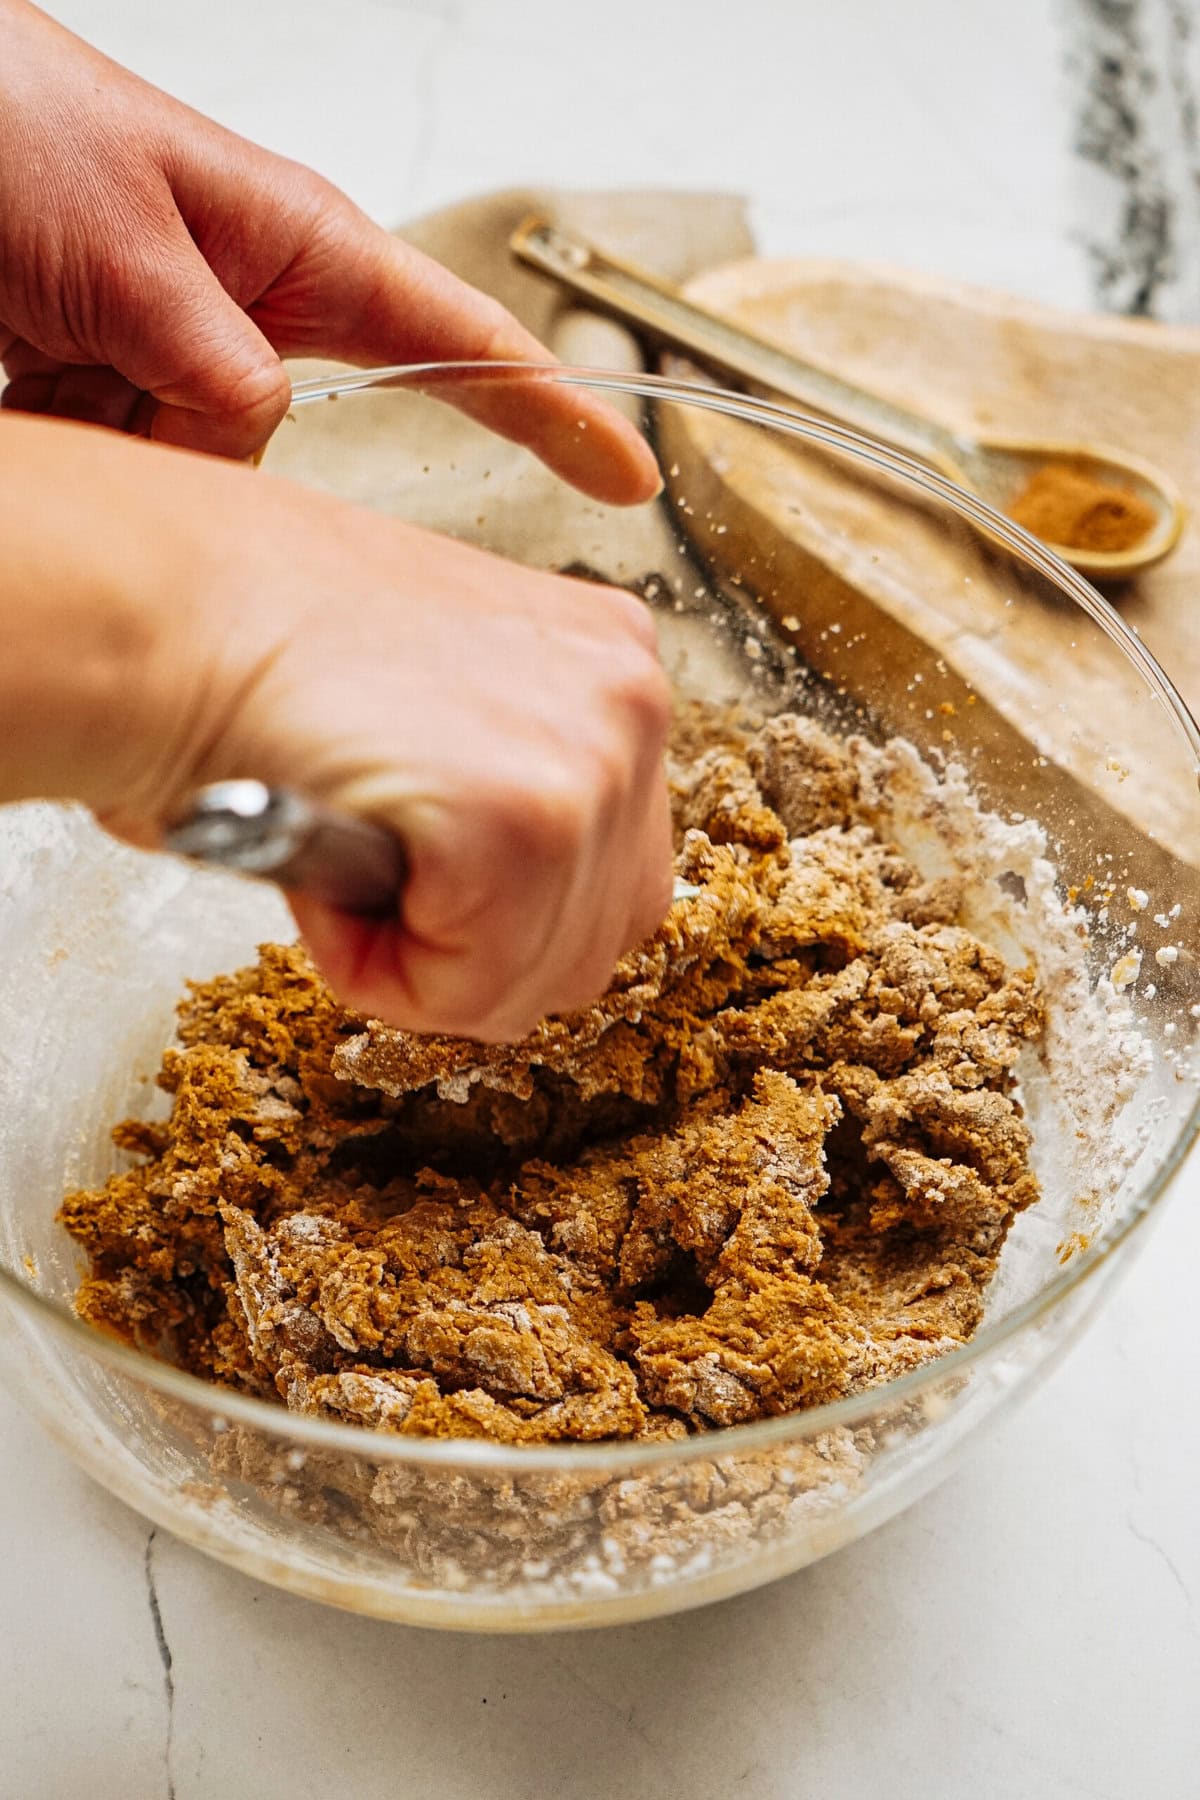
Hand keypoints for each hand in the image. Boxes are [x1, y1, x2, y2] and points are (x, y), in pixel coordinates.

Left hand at [0, 1, 657, 501]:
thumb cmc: (4, 118)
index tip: (629, 476)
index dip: (555, 415)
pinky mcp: (115, 384)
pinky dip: (72, 438)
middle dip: (199, 447)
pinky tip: (31, 371)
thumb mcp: (126, 247)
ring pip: (199, 471)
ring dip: (112, 434)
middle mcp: (252, 310)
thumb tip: (259, 449)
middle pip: (288, 449)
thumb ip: (213, 371)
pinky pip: (127, 467)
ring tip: (45, 347)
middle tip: (105, 373)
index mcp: (299, 248)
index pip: (463, 342)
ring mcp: (181, 353)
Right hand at [0, 415, 673, 1041]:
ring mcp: (594, 760)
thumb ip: (493, 774)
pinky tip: (324, 866)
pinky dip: (378, 970)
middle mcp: (631, 699)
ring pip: (535, 978)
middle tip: (365, 871)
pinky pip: (471, 988)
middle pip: (595, 937)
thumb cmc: (246, 639)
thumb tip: (495, 892)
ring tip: (337, 852)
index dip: (493, 901)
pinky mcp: (527, 823)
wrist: (160, 602)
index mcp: (608, 659)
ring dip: (418, 958)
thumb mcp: (427, 693)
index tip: (402, 850)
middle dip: (474, 947)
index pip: (609, 867)